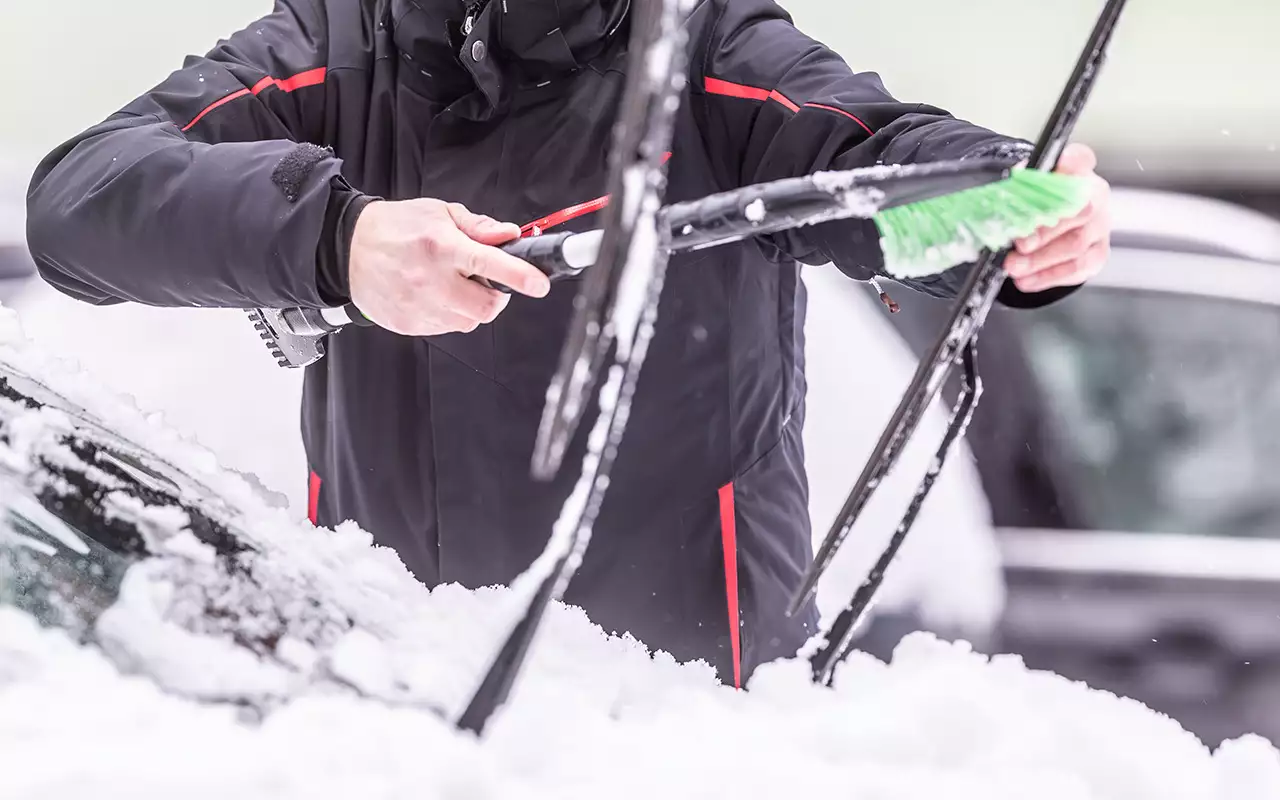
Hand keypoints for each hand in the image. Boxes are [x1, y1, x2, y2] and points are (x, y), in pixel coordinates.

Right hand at [348, 199, 550, 335]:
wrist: (346, 249)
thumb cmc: (395, 228)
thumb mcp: (438, 213)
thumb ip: (478, 226)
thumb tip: (510, 235)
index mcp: (441, 247)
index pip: (490, 264)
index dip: (520, 276)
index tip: (539, 284)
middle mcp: (430, 280)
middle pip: (486, 306)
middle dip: (496, 296)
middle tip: (484, 281)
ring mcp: (419, 306)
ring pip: (469, 322)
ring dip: (472, 307)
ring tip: (452, 285)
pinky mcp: (409, 324)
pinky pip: (446, 329)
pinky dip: (450, 315)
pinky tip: (434, 295)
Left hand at [1004, 142, 1111, 292]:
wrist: (1053, 224)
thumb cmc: (1039, 203)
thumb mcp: (1025, 187)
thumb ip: (1017, 186)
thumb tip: (1001, 193)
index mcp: (1078, 171)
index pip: (1080, 159)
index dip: (1069, 164)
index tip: (1055, 170)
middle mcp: (1095, 196)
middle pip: (1080, 210)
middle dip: (1045, 230)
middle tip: (1020, 243)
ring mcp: (1100, 226)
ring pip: (1076, 244)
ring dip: (1040, 259)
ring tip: (1013, 266)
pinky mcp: (1098, 254)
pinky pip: (1076, 268)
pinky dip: (1047, 276)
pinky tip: (1026, 280)